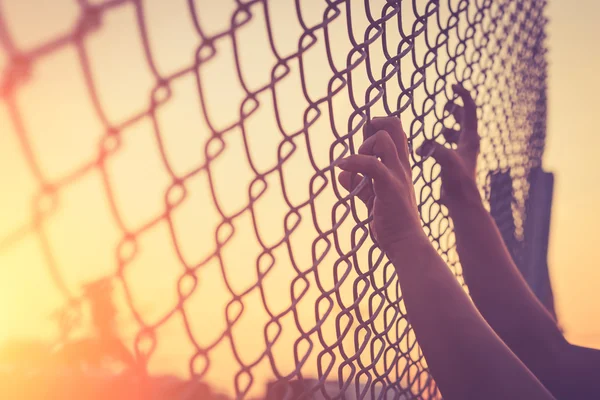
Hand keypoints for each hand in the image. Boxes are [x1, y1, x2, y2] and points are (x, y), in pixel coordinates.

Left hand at [336, 117, 425, 252]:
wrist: (406, 244)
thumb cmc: (392, 224)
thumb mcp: (373, 199)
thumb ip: (360, 185)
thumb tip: (342, 175)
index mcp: (400, 167)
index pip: (396, 132)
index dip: (378, 128)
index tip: (364, 143)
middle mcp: (401, 166)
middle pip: (395, 126)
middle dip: (374, 124)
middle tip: (362, 144)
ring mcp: (398, 175)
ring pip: (384, 139)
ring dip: (364, 146)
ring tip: (354, 164)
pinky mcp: (390, 187)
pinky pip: (371, 164)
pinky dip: (353, 162)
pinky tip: (342, 167)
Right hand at [416, 84, 481, 207]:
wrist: (461, 201)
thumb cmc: (457, 181)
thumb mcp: (446, 160)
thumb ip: (434, 148)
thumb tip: (421, 147)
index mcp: (470, 138)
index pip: (469, 109)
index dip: (462, 95)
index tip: (452, 86)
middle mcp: (468, 143)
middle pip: (465, 119)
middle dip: (455, 110)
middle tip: (445, 106)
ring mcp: (462, 153)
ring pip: (457, 133)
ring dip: (449, 127)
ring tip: (440, 127)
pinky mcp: (455, 162)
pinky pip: (448, 146)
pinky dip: (440, 142)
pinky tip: (429, 148)